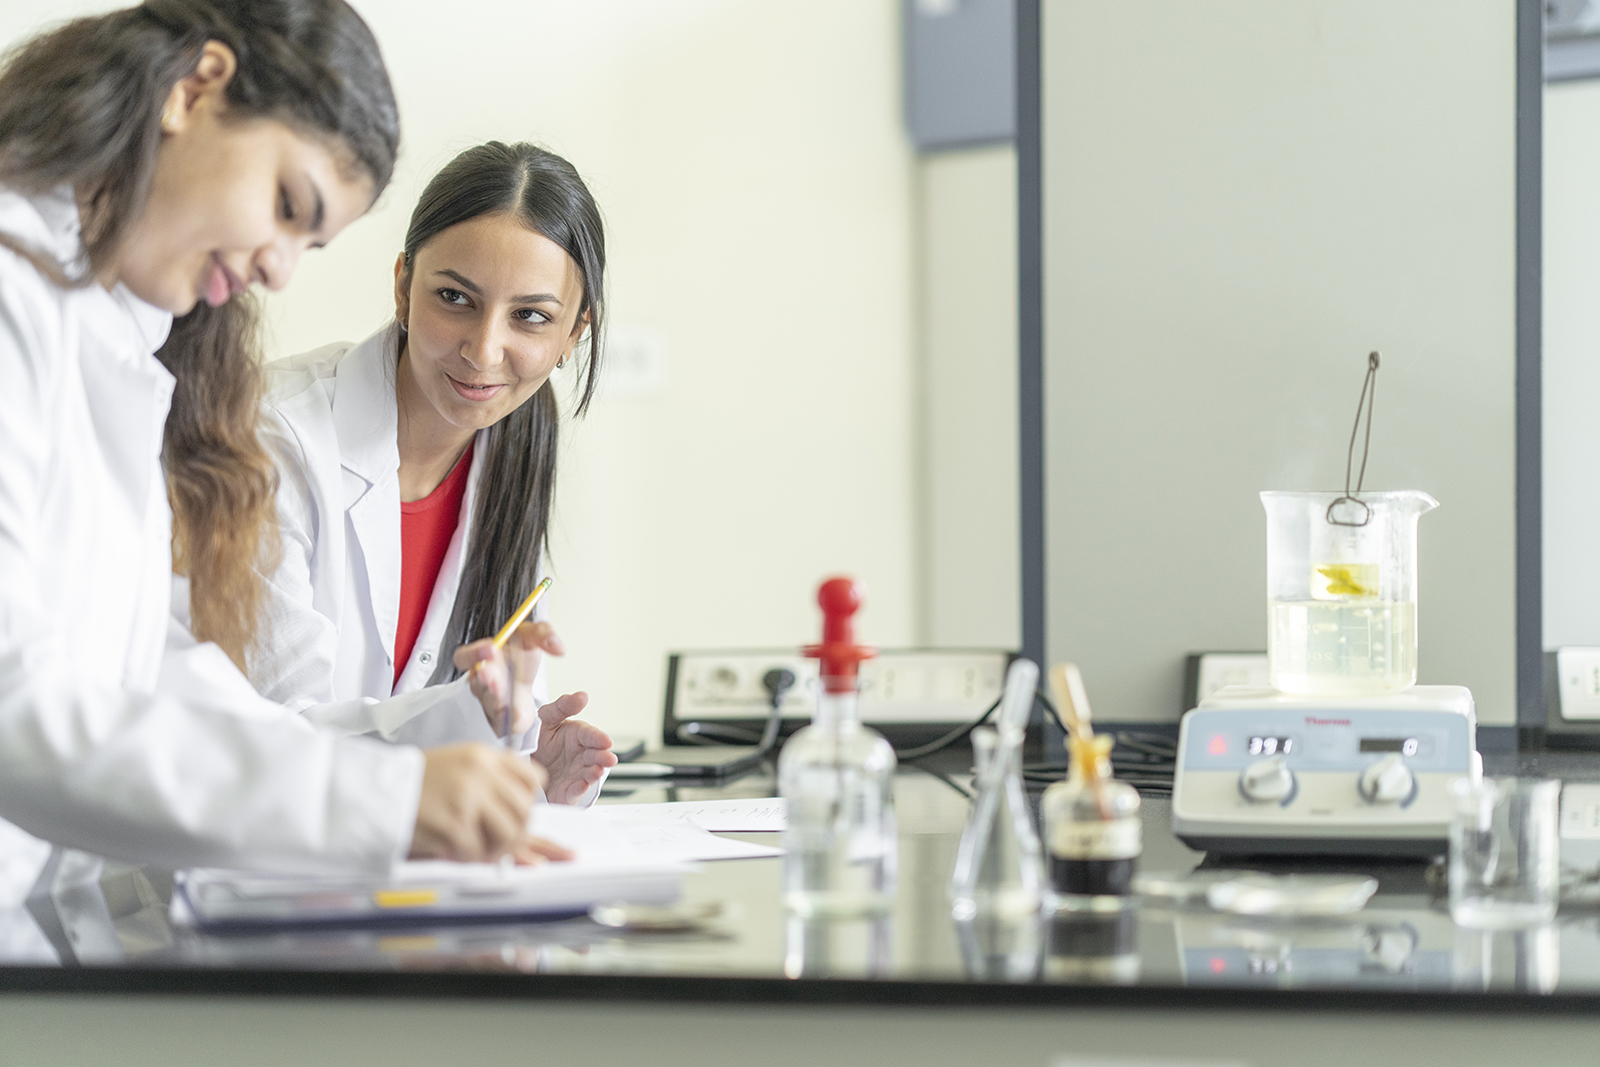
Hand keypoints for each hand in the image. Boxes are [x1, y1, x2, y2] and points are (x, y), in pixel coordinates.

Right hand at [409, 743, 572, 862]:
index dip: (528, 801)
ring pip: (509, 833)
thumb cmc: (415, 782)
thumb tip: (522, 807)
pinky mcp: (454, 822)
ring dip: (496, 849)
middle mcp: (481, 772)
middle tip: (498, 843)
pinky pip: (477, 850)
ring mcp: (469, 796)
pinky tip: (452, 850)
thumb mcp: (458, 765)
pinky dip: (467, 857)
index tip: (516, 814)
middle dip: (515, 833)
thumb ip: (490, 778)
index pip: (532, 778)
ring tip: (476, 850)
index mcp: (484, 756)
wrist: (376, 789)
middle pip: (524, 810)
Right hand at [454, 621, 565, 737]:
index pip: (465, 657)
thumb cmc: (521, 661)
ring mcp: (490, 703)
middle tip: (490, 672)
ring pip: (489, 701)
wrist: (522, 690)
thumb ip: (543, 634)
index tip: (491, 649)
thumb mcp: (532, 639)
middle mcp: (482, 683)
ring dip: (495, 696)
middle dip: (485, 677)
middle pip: (477, 682)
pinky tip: (516, 712)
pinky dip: (511, 715)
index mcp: (483, 659)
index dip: (475, 653)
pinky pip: (503, 720)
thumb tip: (559, 647)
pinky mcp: (502, 721)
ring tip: (502, 692)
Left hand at [532, 691, 617, 803]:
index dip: (599, 739)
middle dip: (603, 758)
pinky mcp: (568, 791)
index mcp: (578, 736)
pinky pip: (574, 792)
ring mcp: (576, 773)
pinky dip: (579, 790)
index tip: (606, 741)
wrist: (523, 761)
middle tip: (609, 759)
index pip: (591, 736)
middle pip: (596, 756)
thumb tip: (582, 695)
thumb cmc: (539, 738)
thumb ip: (563, 707)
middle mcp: (581, 755)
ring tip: (596, 771)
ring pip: (590, 774)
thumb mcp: (547, 717)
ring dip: (595, 773)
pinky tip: (581, 785)